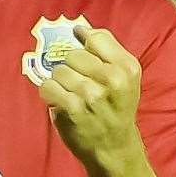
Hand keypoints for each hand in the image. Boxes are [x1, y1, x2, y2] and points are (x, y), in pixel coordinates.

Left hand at [38, 26, 143, 171]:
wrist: (113, 147)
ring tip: (73, 96)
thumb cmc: (116, 108)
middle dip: (72, 67)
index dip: (84, 44)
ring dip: (61, 83)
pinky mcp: (72, 108)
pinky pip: (47, 86)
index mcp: (128, 67)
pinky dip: (50, 94)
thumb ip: (105, 49)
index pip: (96, 37)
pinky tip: (62, 103)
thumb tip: (78, 29)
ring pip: (58, 70)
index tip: (84, 55)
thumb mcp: (125, 76)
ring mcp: (91, 95)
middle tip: (81, 85)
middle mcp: (112, 80)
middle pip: (73, 54)